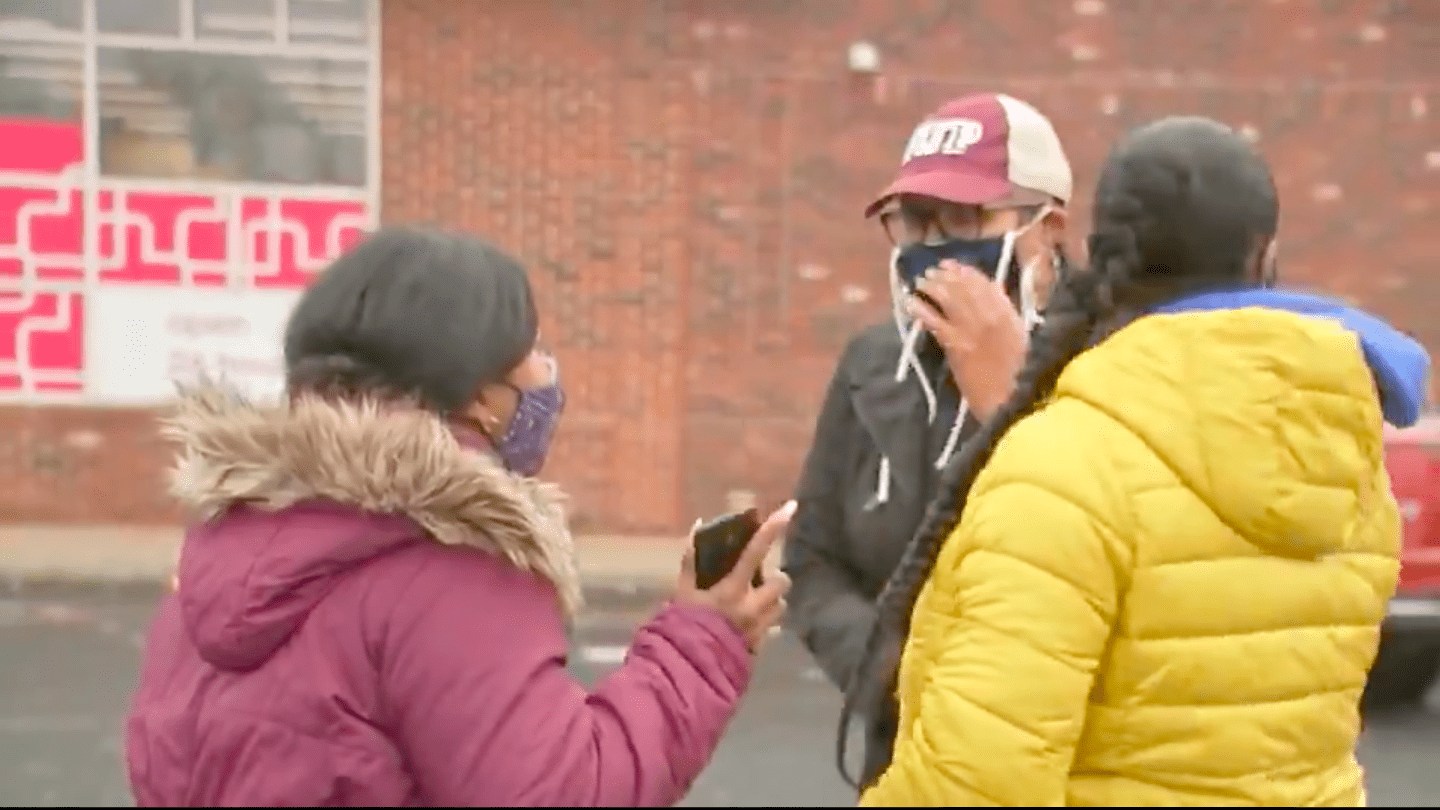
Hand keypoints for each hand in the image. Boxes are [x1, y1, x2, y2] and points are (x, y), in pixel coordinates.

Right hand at [675, 501, 794, 652]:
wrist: (685, 670)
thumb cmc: (682, 626)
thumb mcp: (682, 591)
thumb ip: (691, 559)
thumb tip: (698, 526)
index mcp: (732, 589)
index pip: (756, 551)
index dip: (773, 527)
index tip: (791, 507)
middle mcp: (752, 606)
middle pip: (782, 582)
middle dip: (775, 579)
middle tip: (760, 581)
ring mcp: (759, 628)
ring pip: (782, 606)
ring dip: (773, 602)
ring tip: (756, 604)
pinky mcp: (761, 646)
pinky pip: (772, 629)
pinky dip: (765, 623)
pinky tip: (747, 626)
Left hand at [908, 260, 1027, 419]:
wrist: (1012, 401)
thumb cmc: (1022, 377)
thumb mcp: (1021, 341)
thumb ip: (1008, 319)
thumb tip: (995, 299)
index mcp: (1009, 315)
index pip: (985, 284)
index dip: (966, 272)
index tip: (954, 266)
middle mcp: (990, 316)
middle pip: (963, 287)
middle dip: (946, 276)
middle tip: (933, 271)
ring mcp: (971, 329)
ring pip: (948, 298)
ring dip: (932, 286)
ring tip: (921, 281)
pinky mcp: (956, 346)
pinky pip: (934, 321)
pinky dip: (921, 309)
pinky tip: (910, 302)